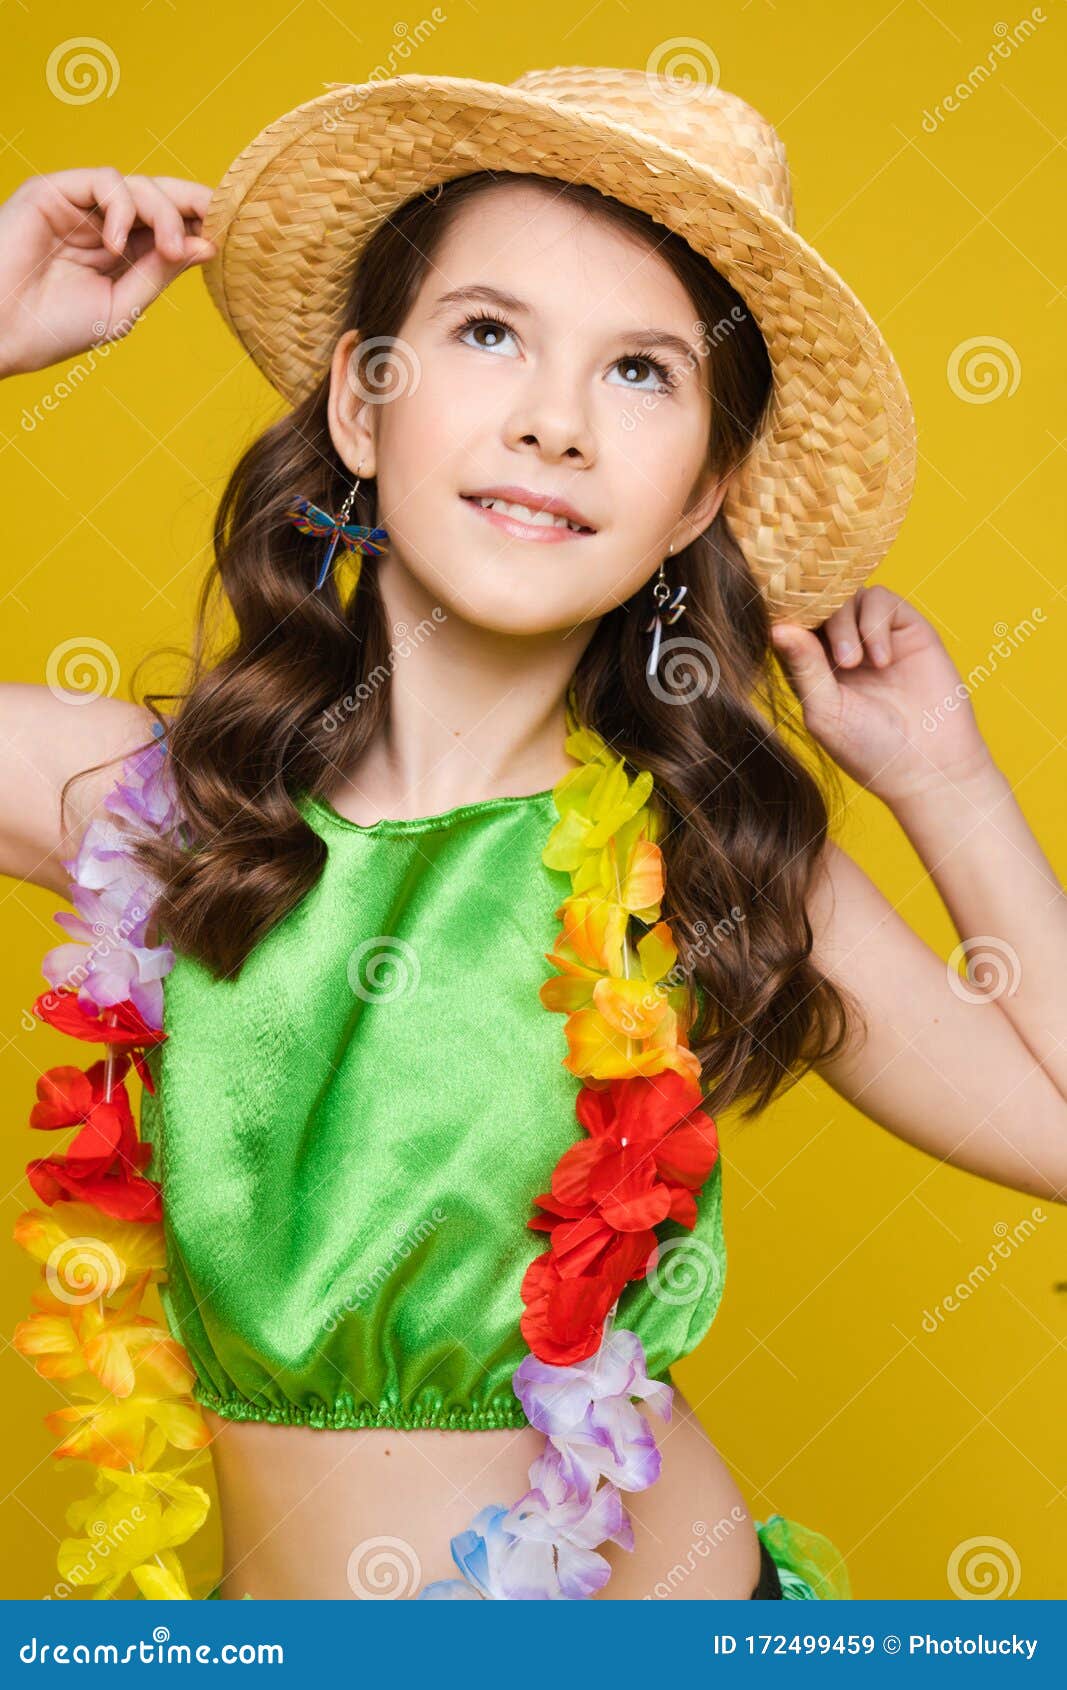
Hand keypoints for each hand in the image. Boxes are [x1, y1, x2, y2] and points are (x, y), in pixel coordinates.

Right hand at [0, 168, 216, 378]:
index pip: (170, 225)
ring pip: (140, 185)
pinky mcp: (55, 191)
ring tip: (167, 249)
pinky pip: (105, 180)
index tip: (230, 232)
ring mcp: (80, 205)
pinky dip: (124, 207)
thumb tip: (207, 245)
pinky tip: (118, 244)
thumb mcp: (123, 305)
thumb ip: (160, 272)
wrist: (1, 331)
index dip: (201, 222)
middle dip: (193, 208)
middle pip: (161, 197)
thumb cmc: (55, 328)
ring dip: (164, 213)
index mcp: (123, 252)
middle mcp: (104, 224)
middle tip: (214, 228)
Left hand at [769, 584, 998, 805]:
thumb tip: (776, 627)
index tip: (785, 628)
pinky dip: (875, 623)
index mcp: (811, 668)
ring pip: (846, 595)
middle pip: (816, 603)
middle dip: (819, 620)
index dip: (786, 618)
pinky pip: (880, 600)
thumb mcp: (826, 711)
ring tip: (857, 664)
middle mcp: (839, 648)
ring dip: (846, 623)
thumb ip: (804, 667)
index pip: (789, 624)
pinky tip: (882, 661)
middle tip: (840, 663)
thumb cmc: (869, 749)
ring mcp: (873, 636)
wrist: (929, 765)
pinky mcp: (906, 628)